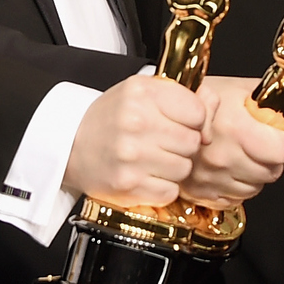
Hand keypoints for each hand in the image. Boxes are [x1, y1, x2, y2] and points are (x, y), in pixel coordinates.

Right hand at [64, 74, 206, 209]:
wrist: (70, 145)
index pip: (197, 112)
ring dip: (173, 167)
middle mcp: (136, 122)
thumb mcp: (143, 92)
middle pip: (193, 142)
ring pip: (184, 168)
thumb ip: (183, 95)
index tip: (179, 122)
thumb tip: (214, 105)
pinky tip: (146, 175)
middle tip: (162, 142)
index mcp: (142, 93)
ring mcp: (132, 156)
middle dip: (183, 145)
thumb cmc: (111, 118)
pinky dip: (162, 187)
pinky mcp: (128, 185)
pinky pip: (170, 191)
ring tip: (152, 158)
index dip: (194, 120)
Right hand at [178, 76, 283, 207]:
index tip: (269, 129)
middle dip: (269, 155)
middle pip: (272, 172)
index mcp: (235, 128)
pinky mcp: (201, 192)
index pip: (281, 152)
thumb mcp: (252, 91)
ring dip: (254, 172)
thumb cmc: (210, 95)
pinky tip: (228, 165)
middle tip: (252, 137)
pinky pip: (236, 199)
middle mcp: (220, 156)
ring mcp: (209, 177)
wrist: (170, 109)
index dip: (281, 139)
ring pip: (256, 188)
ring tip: (238, 148)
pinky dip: (236, 185)